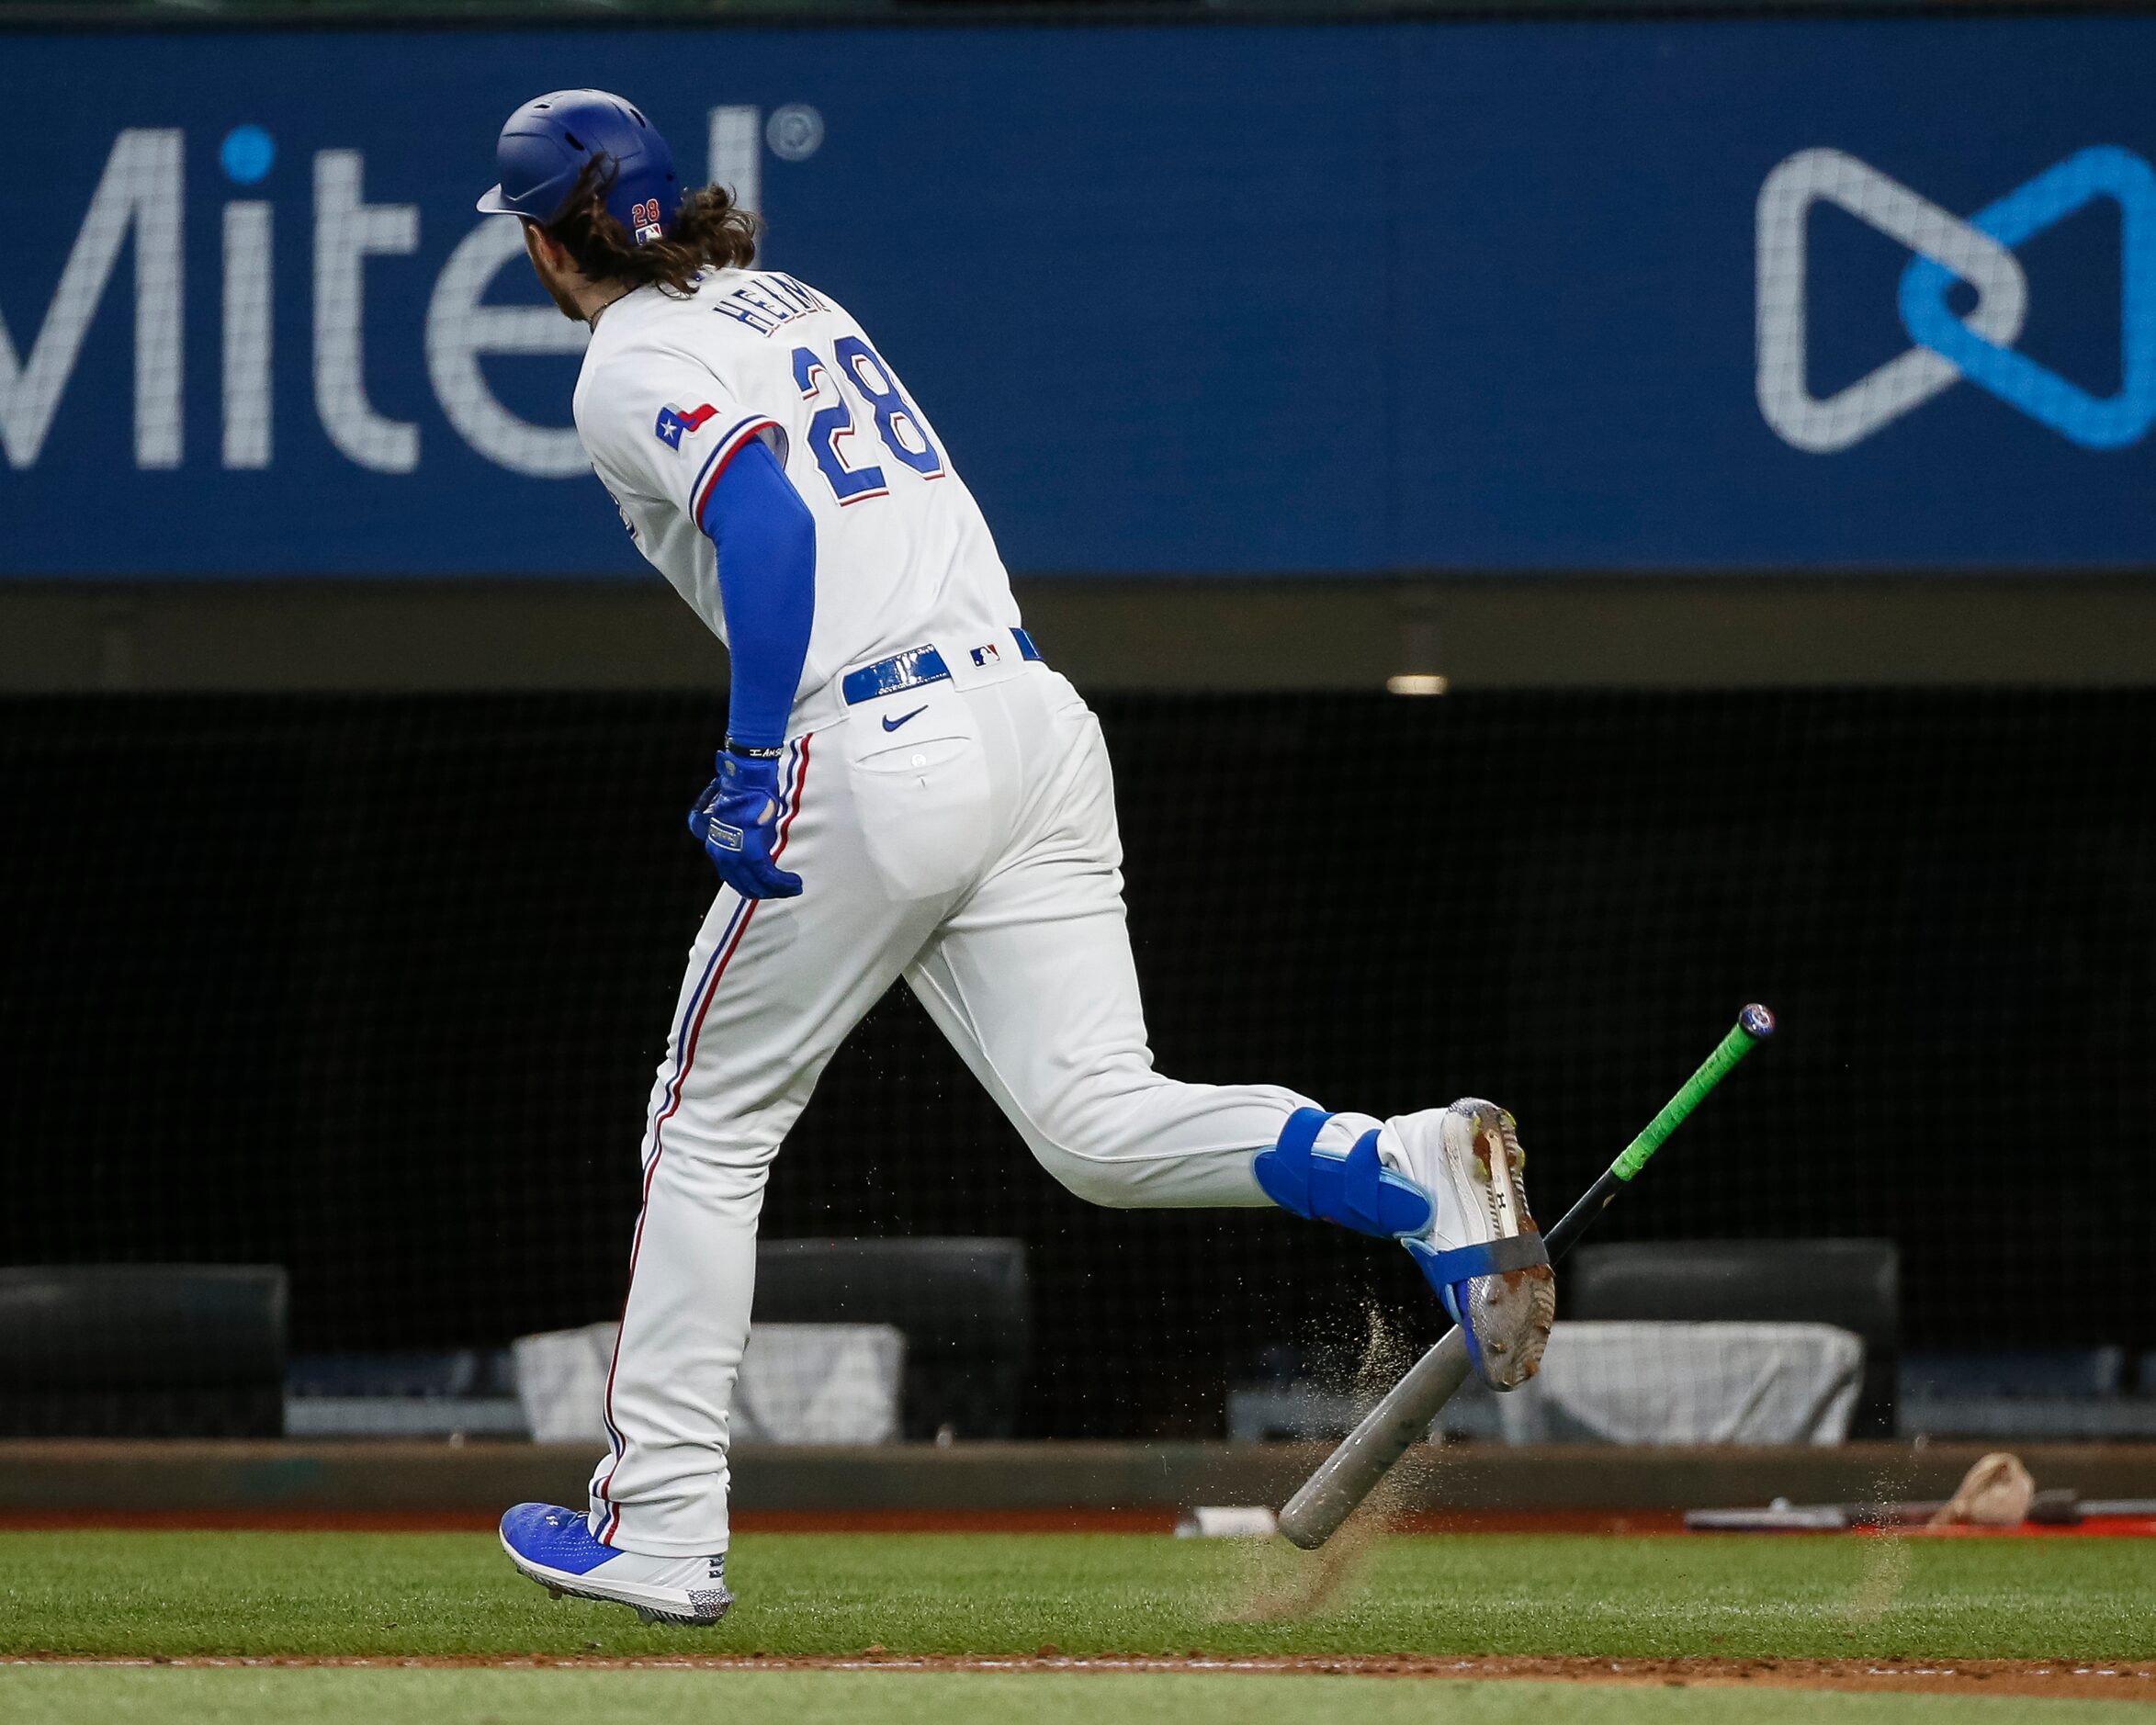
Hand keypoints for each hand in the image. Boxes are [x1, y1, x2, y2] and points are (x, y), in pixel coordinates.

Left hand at [687, 749, 802, 899]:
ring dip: (779, 890)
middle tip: (787, 890)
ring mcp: (735, 855)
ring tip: (794, 887)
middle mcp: (722, 856)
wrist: (747, 782)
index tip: (770, 888)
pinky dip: (782, 882)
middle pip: (746, 887)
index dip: (754, 887)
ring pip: (758, 885)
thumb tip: (761, 851)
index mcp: (717, 849)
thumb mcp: (742, 824)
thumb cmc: (746, 796)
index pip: (735, 880)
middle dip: (768, 892)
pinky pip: (768, 876)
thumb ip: (747, 842)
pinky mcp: (751, 852)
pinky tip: (793, 882)